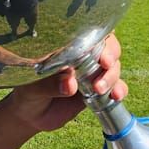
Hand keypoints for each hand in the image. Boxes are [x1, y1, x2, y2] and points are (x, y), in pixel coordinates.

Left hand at [3, 33, 126, 133]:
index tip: (99, 50)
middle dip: (110, 56)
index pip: (89, 33)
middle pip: (108, 48)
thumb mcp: (32, 88)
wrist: (31, 115)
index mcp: (67, 47)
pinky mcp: (99, 91)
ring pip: (113, 67)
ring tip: (99, 89)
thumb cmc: (28, 93)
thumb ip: (49, 84)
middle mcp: (84, 57)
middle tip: (105, 66)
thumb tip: (69, 84)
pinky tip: (116, 96)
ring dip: (112, 76)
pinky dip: (120, 89)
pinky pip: (116, 87)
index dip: (100, 37)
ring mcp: (93, 73)